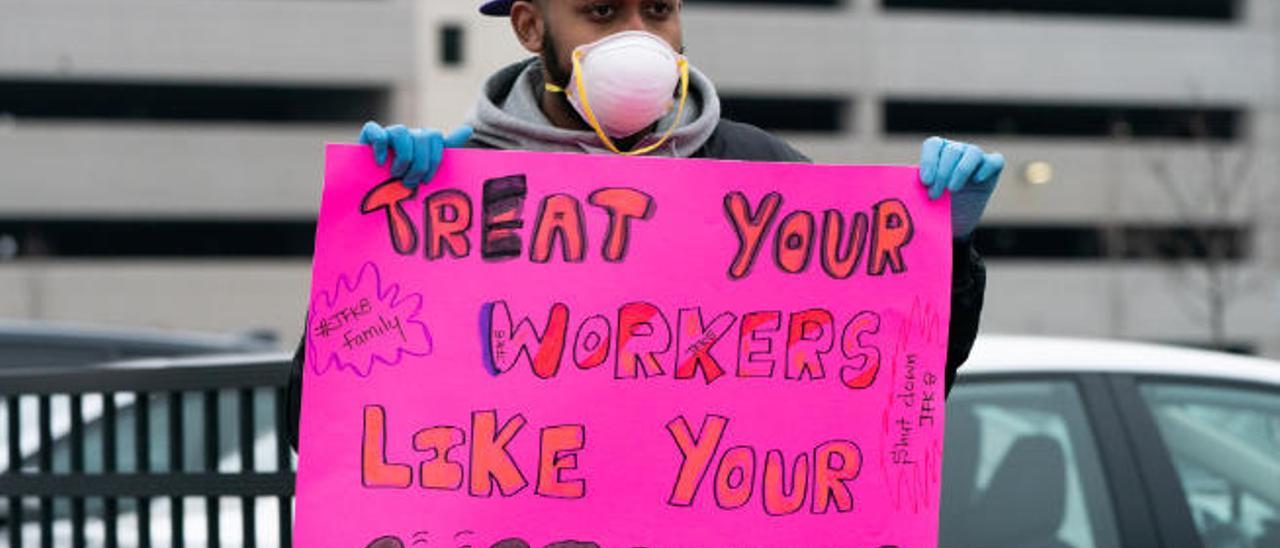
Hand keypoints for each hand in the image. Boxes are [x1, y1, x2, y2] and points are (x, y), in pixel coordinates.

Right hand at [358, 121, 473, 188]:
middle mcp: (408, 136)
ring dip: (403, 157)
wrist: (370, 193)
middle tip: (410, 183)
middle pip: (423, 136)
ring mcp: (388, 134)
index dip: (435, 159)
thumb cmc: (401, 184)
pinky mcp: (369, 136)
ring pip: (402, 131)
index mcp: (423, 143)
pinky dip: (380, 146)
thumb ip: (447, 149)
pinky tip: (381, 162)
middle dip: (420, 164)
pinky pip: (376, 130)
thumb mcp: (425, 173)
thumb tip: (468, 129)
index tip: (427, 180)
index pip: (436, 139)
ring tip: (396, 174)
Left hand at [919, 136, 1003, 238]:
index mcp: (937, 152)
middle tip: (935, 194)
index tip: (925, 181)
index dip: (929, 160)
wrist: (955, 223)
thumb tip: (902, 184)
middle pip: (952, 150)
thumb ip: (916, 186)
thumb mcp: (923, 196)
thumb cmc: (935, 206)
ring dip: (961, 171)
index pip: (933, 144)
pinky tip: (976, 181)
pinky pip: (994, 161)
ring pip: (973, 152)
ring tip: (952, 190)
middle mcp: (957, 150)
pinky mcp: (992, 169)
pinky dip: (986, 168)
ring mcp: (976, 158)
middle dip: (942, 173)